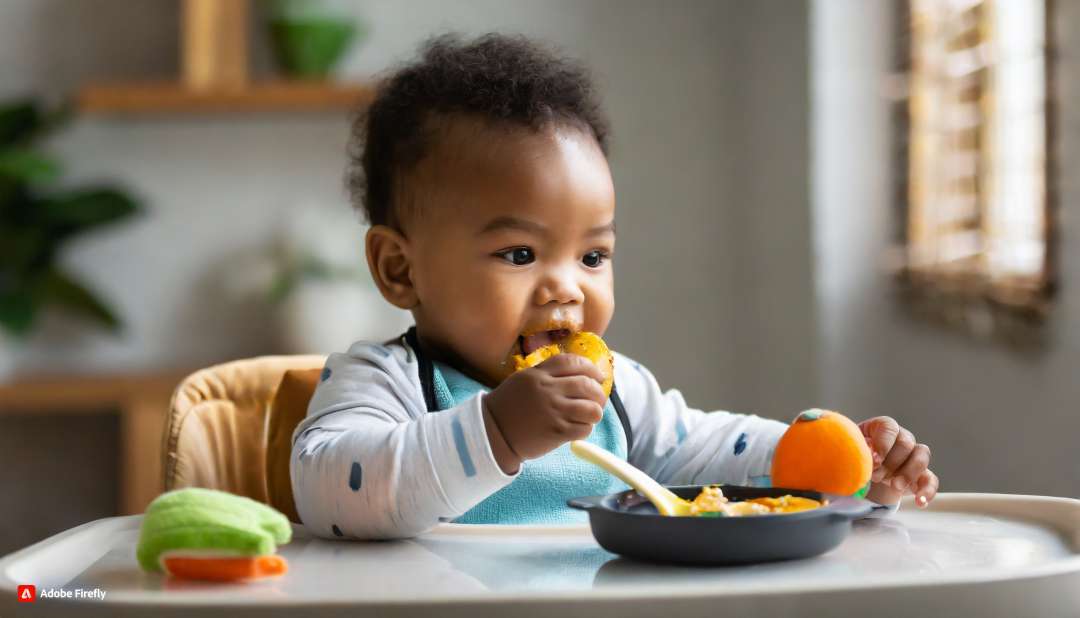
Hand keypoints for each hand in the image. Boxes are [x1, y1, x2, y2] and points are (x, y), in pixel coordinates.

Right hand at [482, 353, 606, 473]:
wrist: (493, 433)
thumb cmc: (509, 406)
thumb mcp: (523, 380)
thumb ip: (547, 374)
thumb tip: (579, 374)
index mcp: (539, 375)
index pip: (573, 363)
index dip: (591, 368)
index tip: (598, 376)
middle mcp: (548, 390)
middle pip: (587, 384)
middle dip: (599, 392)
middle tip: (599, 398)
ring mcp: (554, 411)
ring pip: (592, 408)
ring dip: (596, 411)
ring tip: (591, 415)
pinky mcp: (557, 432)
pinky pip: (584, 428)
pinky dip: (586, 428)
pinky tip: (578, 428)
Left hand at [858, 416, 937, 507]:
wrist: (865, 474)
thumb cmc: (857, 457)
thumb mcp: (853, 451)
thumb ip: (858, 451)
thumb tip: (866, 454)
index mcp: (883, 428)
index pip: (889, 428)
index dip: (883, 444)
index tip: (874, 461)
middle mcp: (902, 438)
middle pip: (906, 444)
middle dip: (891, 463)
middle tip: (876, 477)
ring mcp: (914, 456)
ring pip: (922, 458)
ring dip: (909, 474)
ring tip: (895, 486)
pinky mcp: (921, 475)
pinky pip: (931, 480)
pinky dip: (927, 491)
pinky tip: (919, 501)